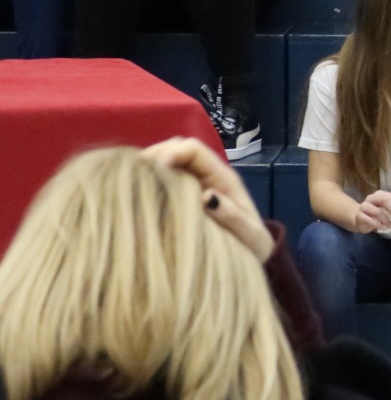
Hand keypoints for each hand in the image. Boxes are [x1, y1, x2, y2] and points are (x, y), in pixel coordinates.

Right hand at [144, 136, 273, 261]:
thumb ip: (232, 216)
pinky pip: (164, 178)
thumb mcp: (248, 234)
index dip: (172, 153)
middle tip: (131, 173)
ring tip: (129, 181)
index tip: (153, 171)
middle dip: (154, 155)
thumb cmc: (252, 244)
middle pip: (176, 147)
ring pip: (167, 159)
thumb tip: (208, 196)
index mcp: (222, 177)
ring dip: (148, 165)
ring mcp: (194, 183)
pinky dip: (148, 180)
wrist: (253, 253)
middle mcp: (206, 174)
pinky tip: (134, 193)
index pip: (194, 149)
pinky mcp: (183, 195)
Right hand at [355, 189, 390, 234]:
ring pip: (378, 211)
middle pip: (385, 201)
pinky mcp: (359, 215)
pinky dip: (378, 225)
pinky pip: (369, 219)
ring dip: (386, 220)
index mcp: (381, 194)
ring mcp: (364, 206)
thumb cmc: (376, 215)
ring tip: (390, 227)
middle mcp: (372, 197)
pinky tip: (382, 228)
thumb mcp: (387, 211)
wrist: (359, 219)